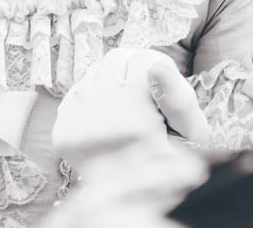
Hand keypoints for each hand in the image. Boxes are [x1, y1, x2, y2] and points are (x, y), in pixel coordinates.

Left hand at [53, 47, 211, 172]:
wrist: (131, 195)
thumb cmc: (170, 163)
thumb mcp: (191, 134)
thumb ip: (179, 98)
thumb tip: (156, 68)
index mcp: (136, 125)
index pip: (146, 58)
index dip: (160, 70)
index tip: (163, 92)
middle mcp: (100, 125)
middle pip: (118, 57)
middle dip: (134, 70)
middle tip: (144, 96)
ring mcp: (75, 128)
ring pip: (96, 69)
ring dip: (113, 81)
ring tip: (127, 109)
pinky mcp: (61, 132)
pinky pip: (78, 88)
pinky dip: (94, 96)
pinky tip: (108, 118)